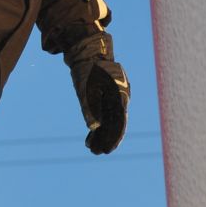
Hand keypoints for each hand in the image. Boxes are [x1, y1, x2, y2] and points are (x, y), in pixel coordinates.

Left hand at [68, 40, 129, 154]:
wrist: (88, 53)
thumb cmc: (88, 69)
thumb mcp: (86, 87)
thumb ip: (90, 107)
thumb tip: (94, 126)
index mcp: (118, 96)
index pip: (119, 121)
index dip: (114, 137)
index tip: (108, 149)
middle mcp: (118, 99)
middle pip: (114, 123)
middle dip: (106, 138)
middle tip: (97, 152)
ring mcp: (112, 98)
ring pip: (109, 120)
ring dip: (101, 134)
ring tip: (91, 148)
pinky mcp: (105, 97)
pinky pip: (104, 114)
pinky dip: (97, 125)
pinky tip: (90, 136)